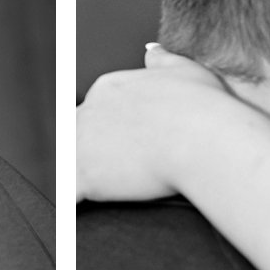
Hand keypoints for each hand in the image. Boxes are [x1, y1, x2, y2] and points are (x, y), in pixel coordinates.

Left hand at [75, 45, 231, 201]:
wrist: (204, 139)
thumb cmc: (204, 108)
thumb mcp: (186, 71)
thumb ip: (163, 60)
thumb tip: (151, 51)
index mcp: (110, 89)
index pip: (95, 113)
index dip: (108, 135)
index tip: (125, 150)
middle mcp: (89, 112)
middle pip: (75, 137)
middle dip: (88, 156)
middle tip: (112, 176)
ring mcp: (81, 145)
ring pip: (65, 164)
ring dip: (76, 180)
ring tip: (93, 197)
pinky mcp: (83, 177)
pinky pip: (65, 196)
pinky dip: (70, 208)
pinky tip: (76, 218)